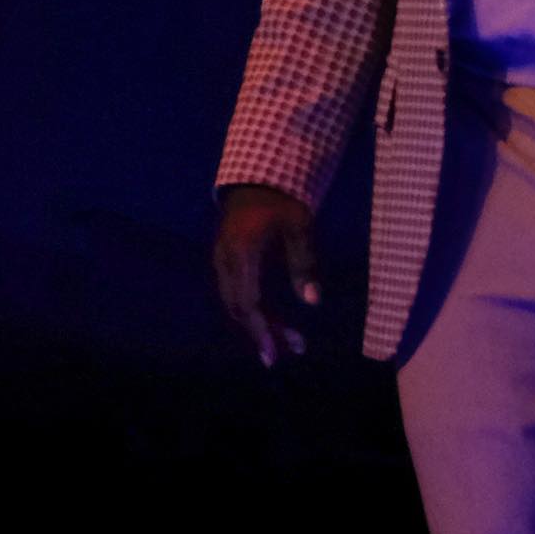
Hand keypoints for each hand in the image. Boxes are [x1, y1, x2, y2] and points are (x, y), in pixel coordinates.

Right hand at [213, 183, 318, 365]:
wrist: (256, 179)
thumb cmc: (281, 200)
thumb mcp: (299, 226)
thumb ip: (304, 262)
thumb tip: (312, 302)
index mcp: (240, 255)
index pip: (248, 304)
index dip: (262, 331)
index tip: (276, 354)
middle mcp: (225, 262)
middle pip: (240, 308)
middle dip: (265, 332)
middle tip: (294, 350)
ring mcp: (223, 261)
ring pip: (237, 303)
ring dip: (261, 323)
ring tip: (291, 340)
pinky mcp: (227, 261)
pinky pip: (237, 293)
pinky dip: (255, 310)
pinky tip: (274, 321)